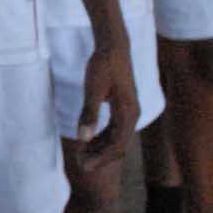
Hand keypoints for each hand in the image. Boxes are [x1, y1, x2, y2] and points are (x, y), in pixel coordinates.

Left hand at [73, 44, 137, 167]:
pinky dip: (102, 138)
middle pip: (119, 145)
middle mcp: (132, 115)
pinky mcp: (123, 108)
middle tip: (81, 165)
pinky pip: (114, 130)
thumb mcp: (93, 89)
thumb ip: (89, 114)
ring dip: (100, 149)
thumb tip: (84, 138)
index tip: (84, 166)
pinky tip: (89, 141)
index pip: (117, 145)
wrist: (113, 46)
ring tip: (82, 155)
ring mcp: (129, 112)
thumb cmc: (103, 65)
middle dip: (100, 157)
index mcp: (128, 113)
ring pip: (117, 139)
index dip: (100, 158)